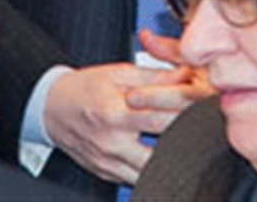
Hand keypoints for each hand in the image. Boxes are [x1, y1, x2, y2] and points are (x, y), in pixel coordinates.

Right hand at [44, 57, 208, 184]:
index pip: (160, 120)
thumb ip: (152, 77)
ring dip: (171, 163)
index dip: (187, 116)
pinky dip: (153, 173)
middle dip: (186, 143)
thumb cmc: (83, 88)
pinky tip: (167, 162)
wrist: (51, 108)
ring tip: (190, 151)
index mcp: (115, 114)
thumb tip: (183, 76)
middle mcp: (112, 143)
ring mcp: (109, 162)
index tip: (205, 111)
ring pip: (151, 174)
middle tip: (205, 135)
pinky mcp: (107, 174)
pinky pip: (136, 181)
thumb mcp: (116, 74)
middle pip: (161, 153)